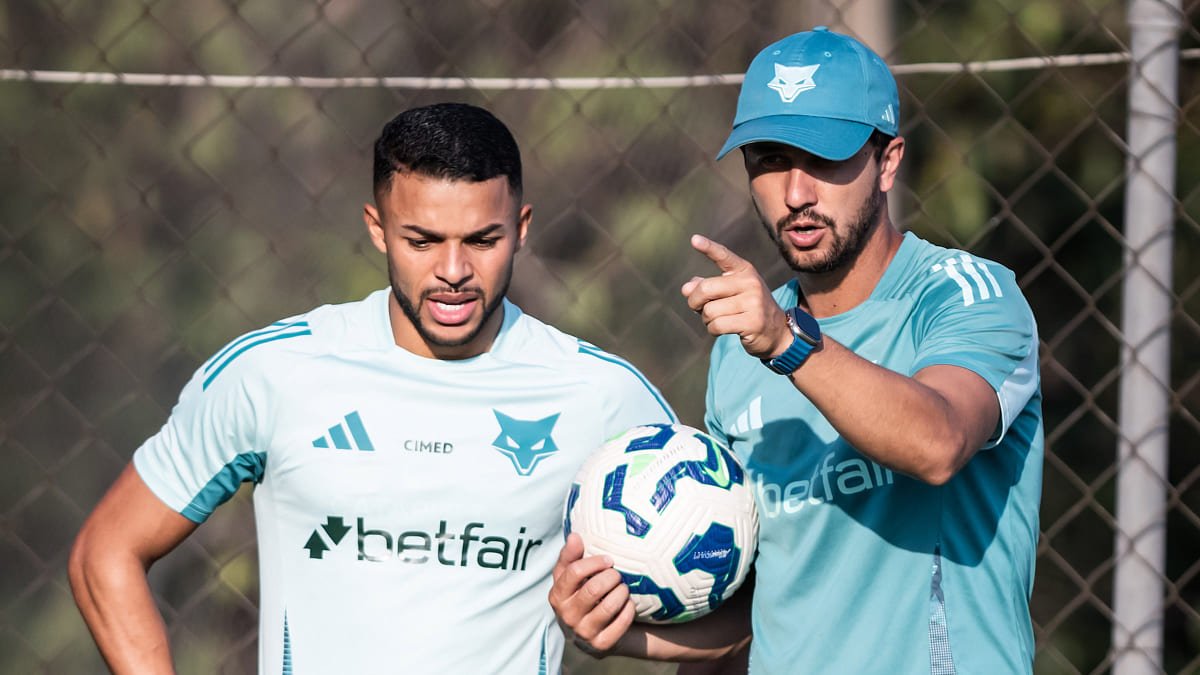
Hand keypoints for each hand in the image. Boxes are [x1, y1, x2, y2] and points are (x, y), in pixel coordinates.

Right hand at [548, 533, 635, 654]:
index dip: (594, 562)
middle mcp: (567, 616)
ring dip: (621, 592)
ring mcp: (583, 632)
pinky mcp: (601, 644)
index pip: (574, 573)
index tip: (608, 559)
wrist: (594, 631)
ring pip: (608, 607)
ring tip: (623, 588)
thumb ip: (571, 556)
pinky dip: (628, 610)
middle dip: (611, 577)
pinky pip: (621, 623)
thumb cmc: (582, 595)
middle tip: (617, 575)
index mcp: (557, 596)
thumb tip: (574, 536)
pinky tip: (628, 604)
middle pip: (593, 589)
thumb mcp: (573, 576)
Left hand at [681, 234, 791, 358]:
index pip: (724, 255)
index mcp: (744, 270)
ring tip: (717, 319)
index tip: (694, 239)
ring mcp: (754, 302)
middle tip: (697, 308)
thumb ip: (706, 287)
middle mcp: (750, 282)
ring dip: (706, 319)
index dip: (708, 247)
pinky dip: (712, 329)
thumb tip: (686, 288)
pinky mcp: (753, 322)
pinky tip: (722, 329)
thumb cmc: (746, 308)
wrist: (776, 331)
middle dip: (694, 301)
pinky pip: (717, 325)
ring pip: (709, 311)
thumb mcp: (729, 293)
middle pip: (706, 289)